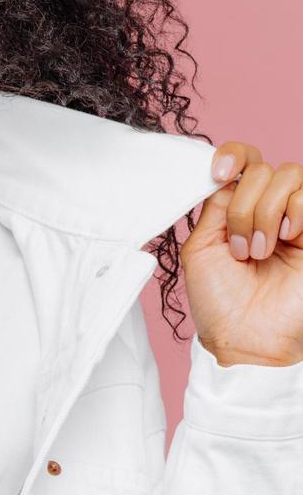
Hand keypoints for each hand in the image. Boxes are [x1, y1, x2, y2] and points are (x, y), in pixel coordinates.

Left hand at [180, 141, 302, 366]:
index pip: (245, 159)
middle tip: (240, 247)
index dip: (233, 155)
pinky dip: (292, 212)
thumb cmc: (219, 301)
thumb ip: (214, 207)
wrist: (246, 339)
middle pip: (262, 168)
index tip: (219, 173)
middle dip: (244, 206)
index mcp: (238, 209)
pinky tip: (285, 240)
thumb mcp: (202, 246)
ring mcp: (297, 221)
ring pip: (287, 175)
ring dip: (265, 212)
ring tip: (259, 250)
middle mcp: (270, 209)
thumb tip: (224, 174)